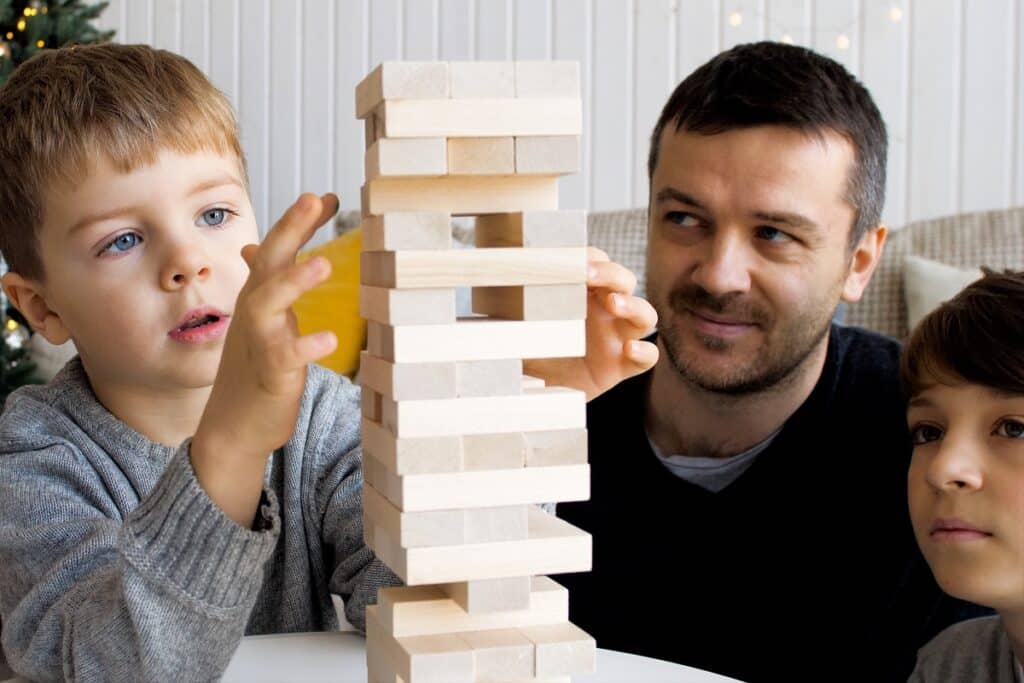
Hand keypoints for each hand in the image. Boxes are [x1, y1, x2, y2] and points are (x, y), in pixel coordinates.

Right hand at [192, 193, 338, 524]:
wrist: (233, 426)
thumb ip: (268, 282)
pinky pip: (286, 356)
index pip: (277, 248)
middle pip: (269, 261)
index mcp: (260, 295)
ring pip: (270, 304)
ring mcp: (261, 341)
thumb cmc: (254, 366)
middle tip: (314, 198)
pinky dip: (305, 345)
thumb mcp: (261, 318)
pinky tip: (330, 340)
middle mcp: (256, 312)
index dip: (299, 220)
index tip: (331, 195)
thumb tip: (256, 248)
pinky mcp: (271, 374)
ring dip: (294, 281)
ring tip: (324, 262)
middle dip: (290, 228)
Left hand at [524, 247, 657, 400]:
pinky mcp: (623, 366)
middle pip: (625, 282)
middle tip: (589, 275)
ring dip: (633, 305)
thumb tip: (492, 278)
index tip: (576, 258)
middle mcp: (606, 311)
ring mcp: (619, 336)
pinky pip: (648, 356)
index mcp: (585, 292)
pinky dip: (645, 351)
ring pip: (645, 314)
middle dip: (611, 274)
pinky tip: (629, 349)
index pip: (599, 264)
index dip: (593, 258)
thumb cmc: (529, 348)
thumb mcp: (519, 323)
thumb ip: (514, 304)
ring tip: (613, 304)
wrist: (534, 388)